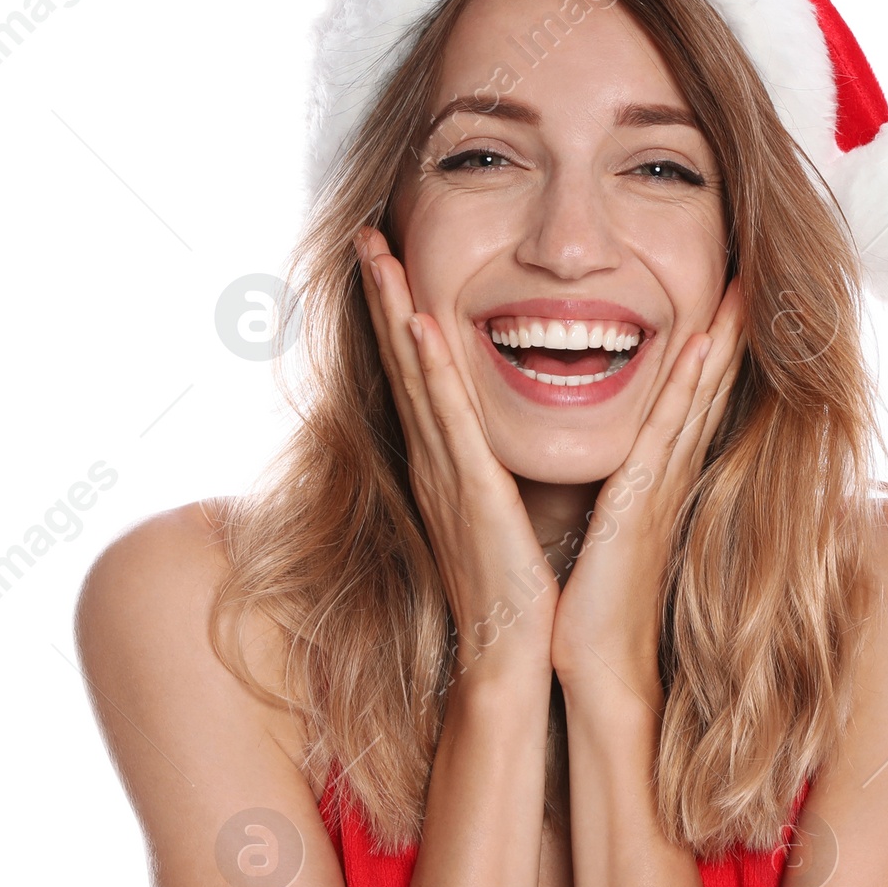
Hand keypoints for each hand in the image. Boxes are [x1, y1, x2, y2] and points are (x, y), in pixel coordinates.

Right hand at [354, 226, 557, 679]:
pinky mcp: (469, 495)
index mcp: (449, 464)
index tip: (392, 260)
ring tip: (379, 254)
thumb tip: (506, 437)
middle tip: (366, 234)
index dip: (402, 314)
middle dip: (386, 295)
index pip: (420, 374)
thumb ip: (498, 470)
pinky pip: (448, 422)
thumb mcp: (507, 512)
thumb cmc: (521, 589)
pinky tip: (421, 326)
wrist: (517, 652)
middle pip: (404, 362)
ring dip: (397, 312)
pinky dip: (432, 372)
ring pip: (416, 378)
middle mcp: (436, 461)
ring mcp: (447, 476)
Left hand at [549, 277, 747, 703]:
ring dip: (720, 339)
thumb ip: (617, 500)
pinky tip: (701, 343)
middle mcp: (669, 476)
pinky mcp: (642, 502)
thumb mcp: (607, 536)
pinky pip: (667, 430)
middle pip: (708, 387)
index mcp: (656, 481)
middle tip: (757, 273)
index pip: (690, 400)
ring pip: (697, 396)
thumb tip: (614, 478)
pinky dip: (688, 386)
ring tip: (743, 286)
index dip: (712, 349)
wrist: (596, 667)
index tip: (728, 298)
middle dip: (731, 329)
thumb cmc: (594, 608)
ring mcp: (661, 486)